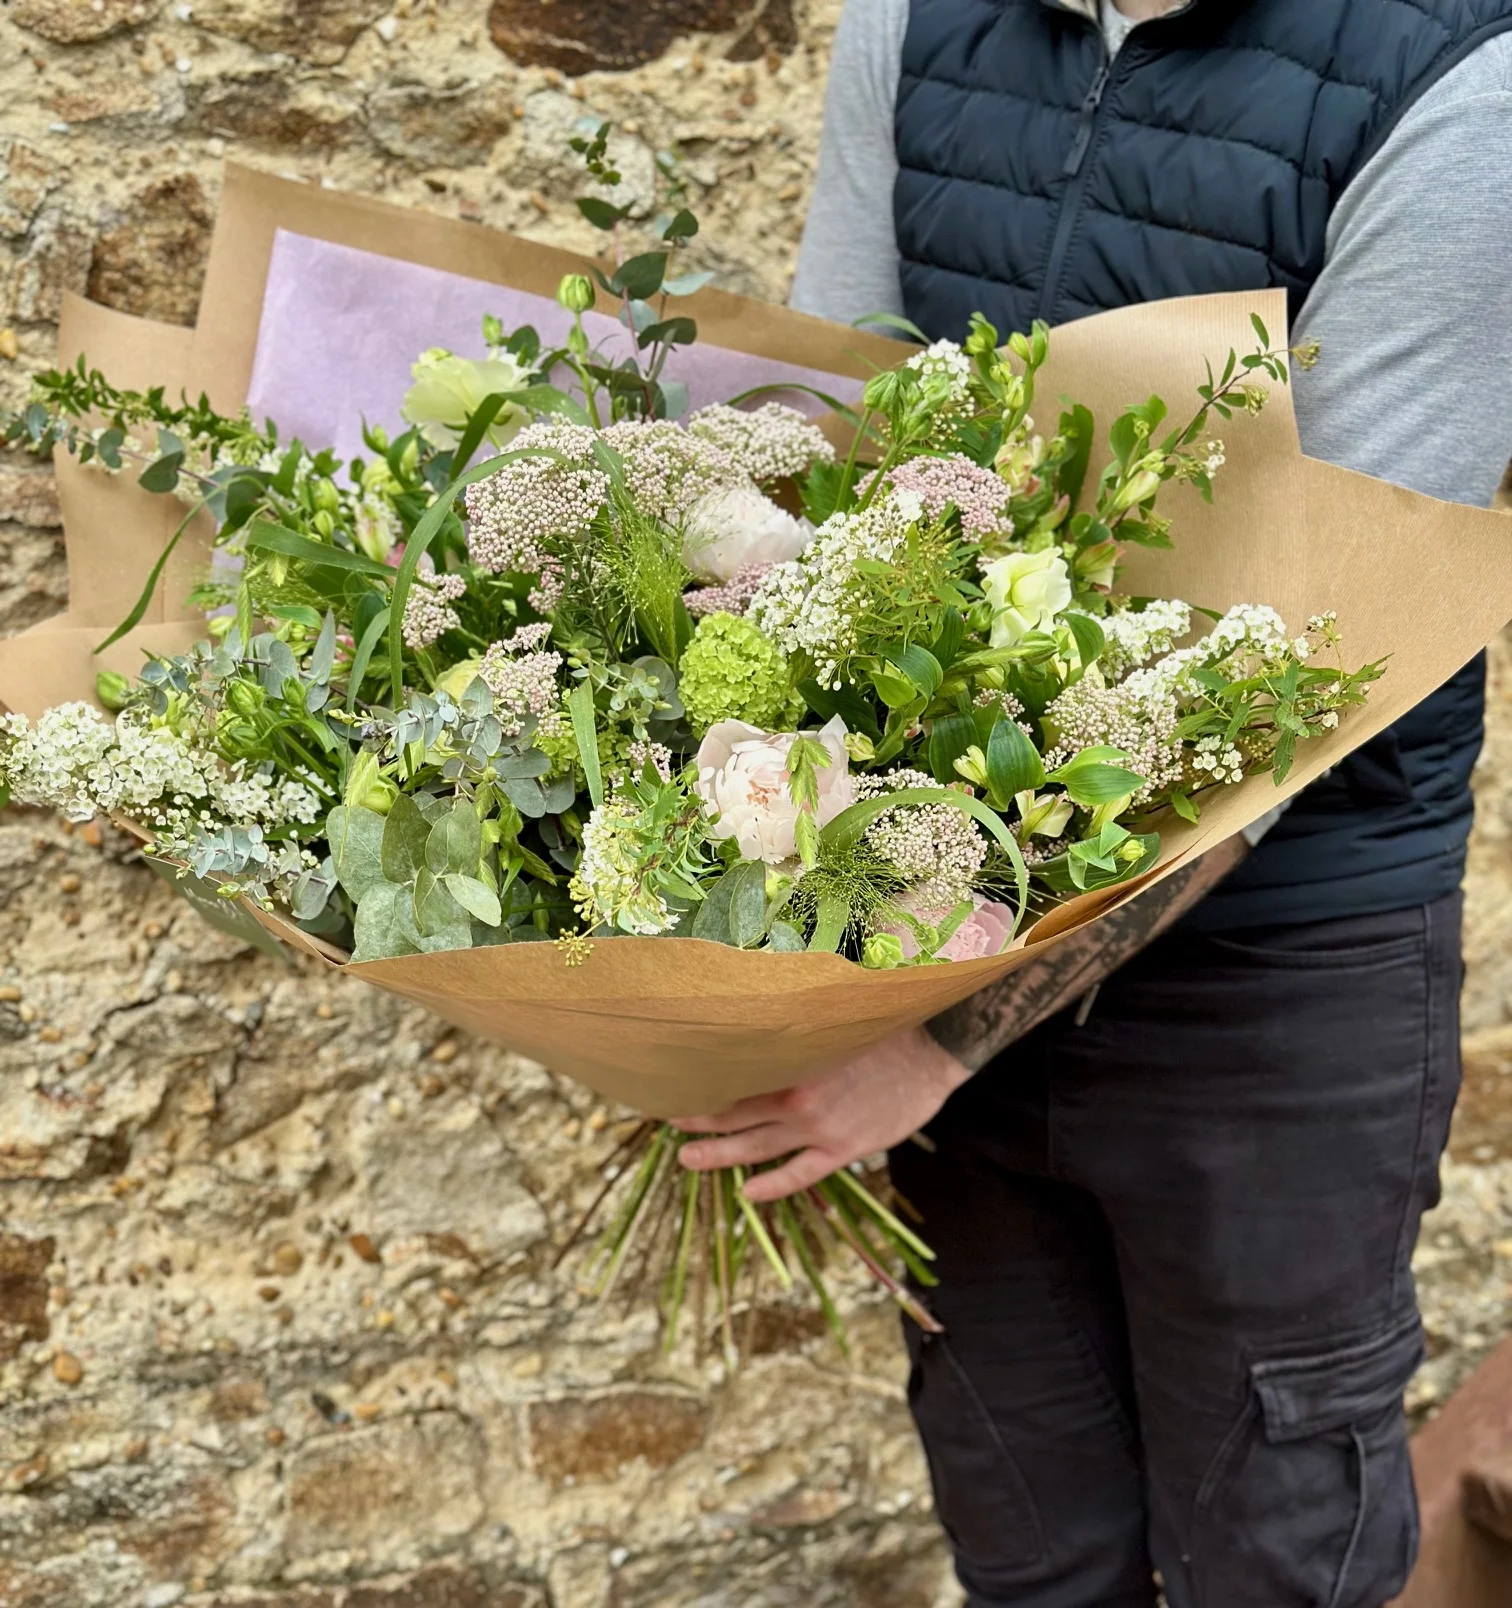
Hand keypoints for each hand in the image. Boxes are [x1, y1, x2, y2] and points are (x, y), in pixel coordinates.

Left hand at [672, 1024, 970, 1202]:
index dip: (704, 1082)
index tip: (677, 1082)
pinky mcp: (844, 1148)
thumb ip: (795, 1035)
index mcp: (792, 1059)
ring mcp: (820, 1127)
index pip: (734, 1075)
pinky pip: (800, 1174)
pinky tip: (749, 1193)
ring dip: (720, 1155)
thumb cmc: (881, 1029)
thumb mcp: (830, 1023)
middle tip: (668, 1122)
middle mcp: (798, 1096)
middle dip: (699, 1120)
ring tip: (688, 1159)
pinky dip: (773, 1186)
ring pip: (757, 1147)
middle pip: (735, 1114)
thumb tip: (757, 1028)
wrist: (932, 1050)